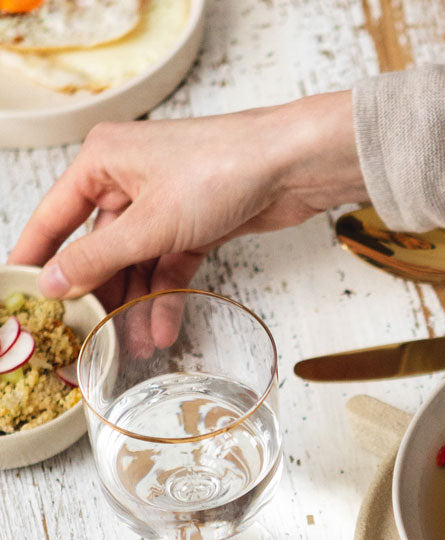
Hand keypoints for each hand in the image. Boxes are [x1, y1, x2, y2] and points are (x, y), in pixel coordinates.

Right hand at [7, 91, 367, 322]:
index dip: (38, 255)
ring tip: (133, 345)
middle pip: (101, 246)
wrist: (290, 169)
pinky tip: (163, 329)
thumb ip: (99, 257)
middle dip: (100, 293)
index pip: (55, 216)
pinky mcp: (198, 224)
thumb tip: (55, 282)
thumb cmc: (220, 170)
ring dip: (137, 303)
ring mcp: (166, 204)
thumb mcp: (149, 223)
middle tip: (88, 334)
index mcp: (103, 161)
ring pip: (139, 263)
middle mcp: (130, 179)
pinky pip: (171, 266)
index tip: (21, 291)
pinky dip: (167, 296)